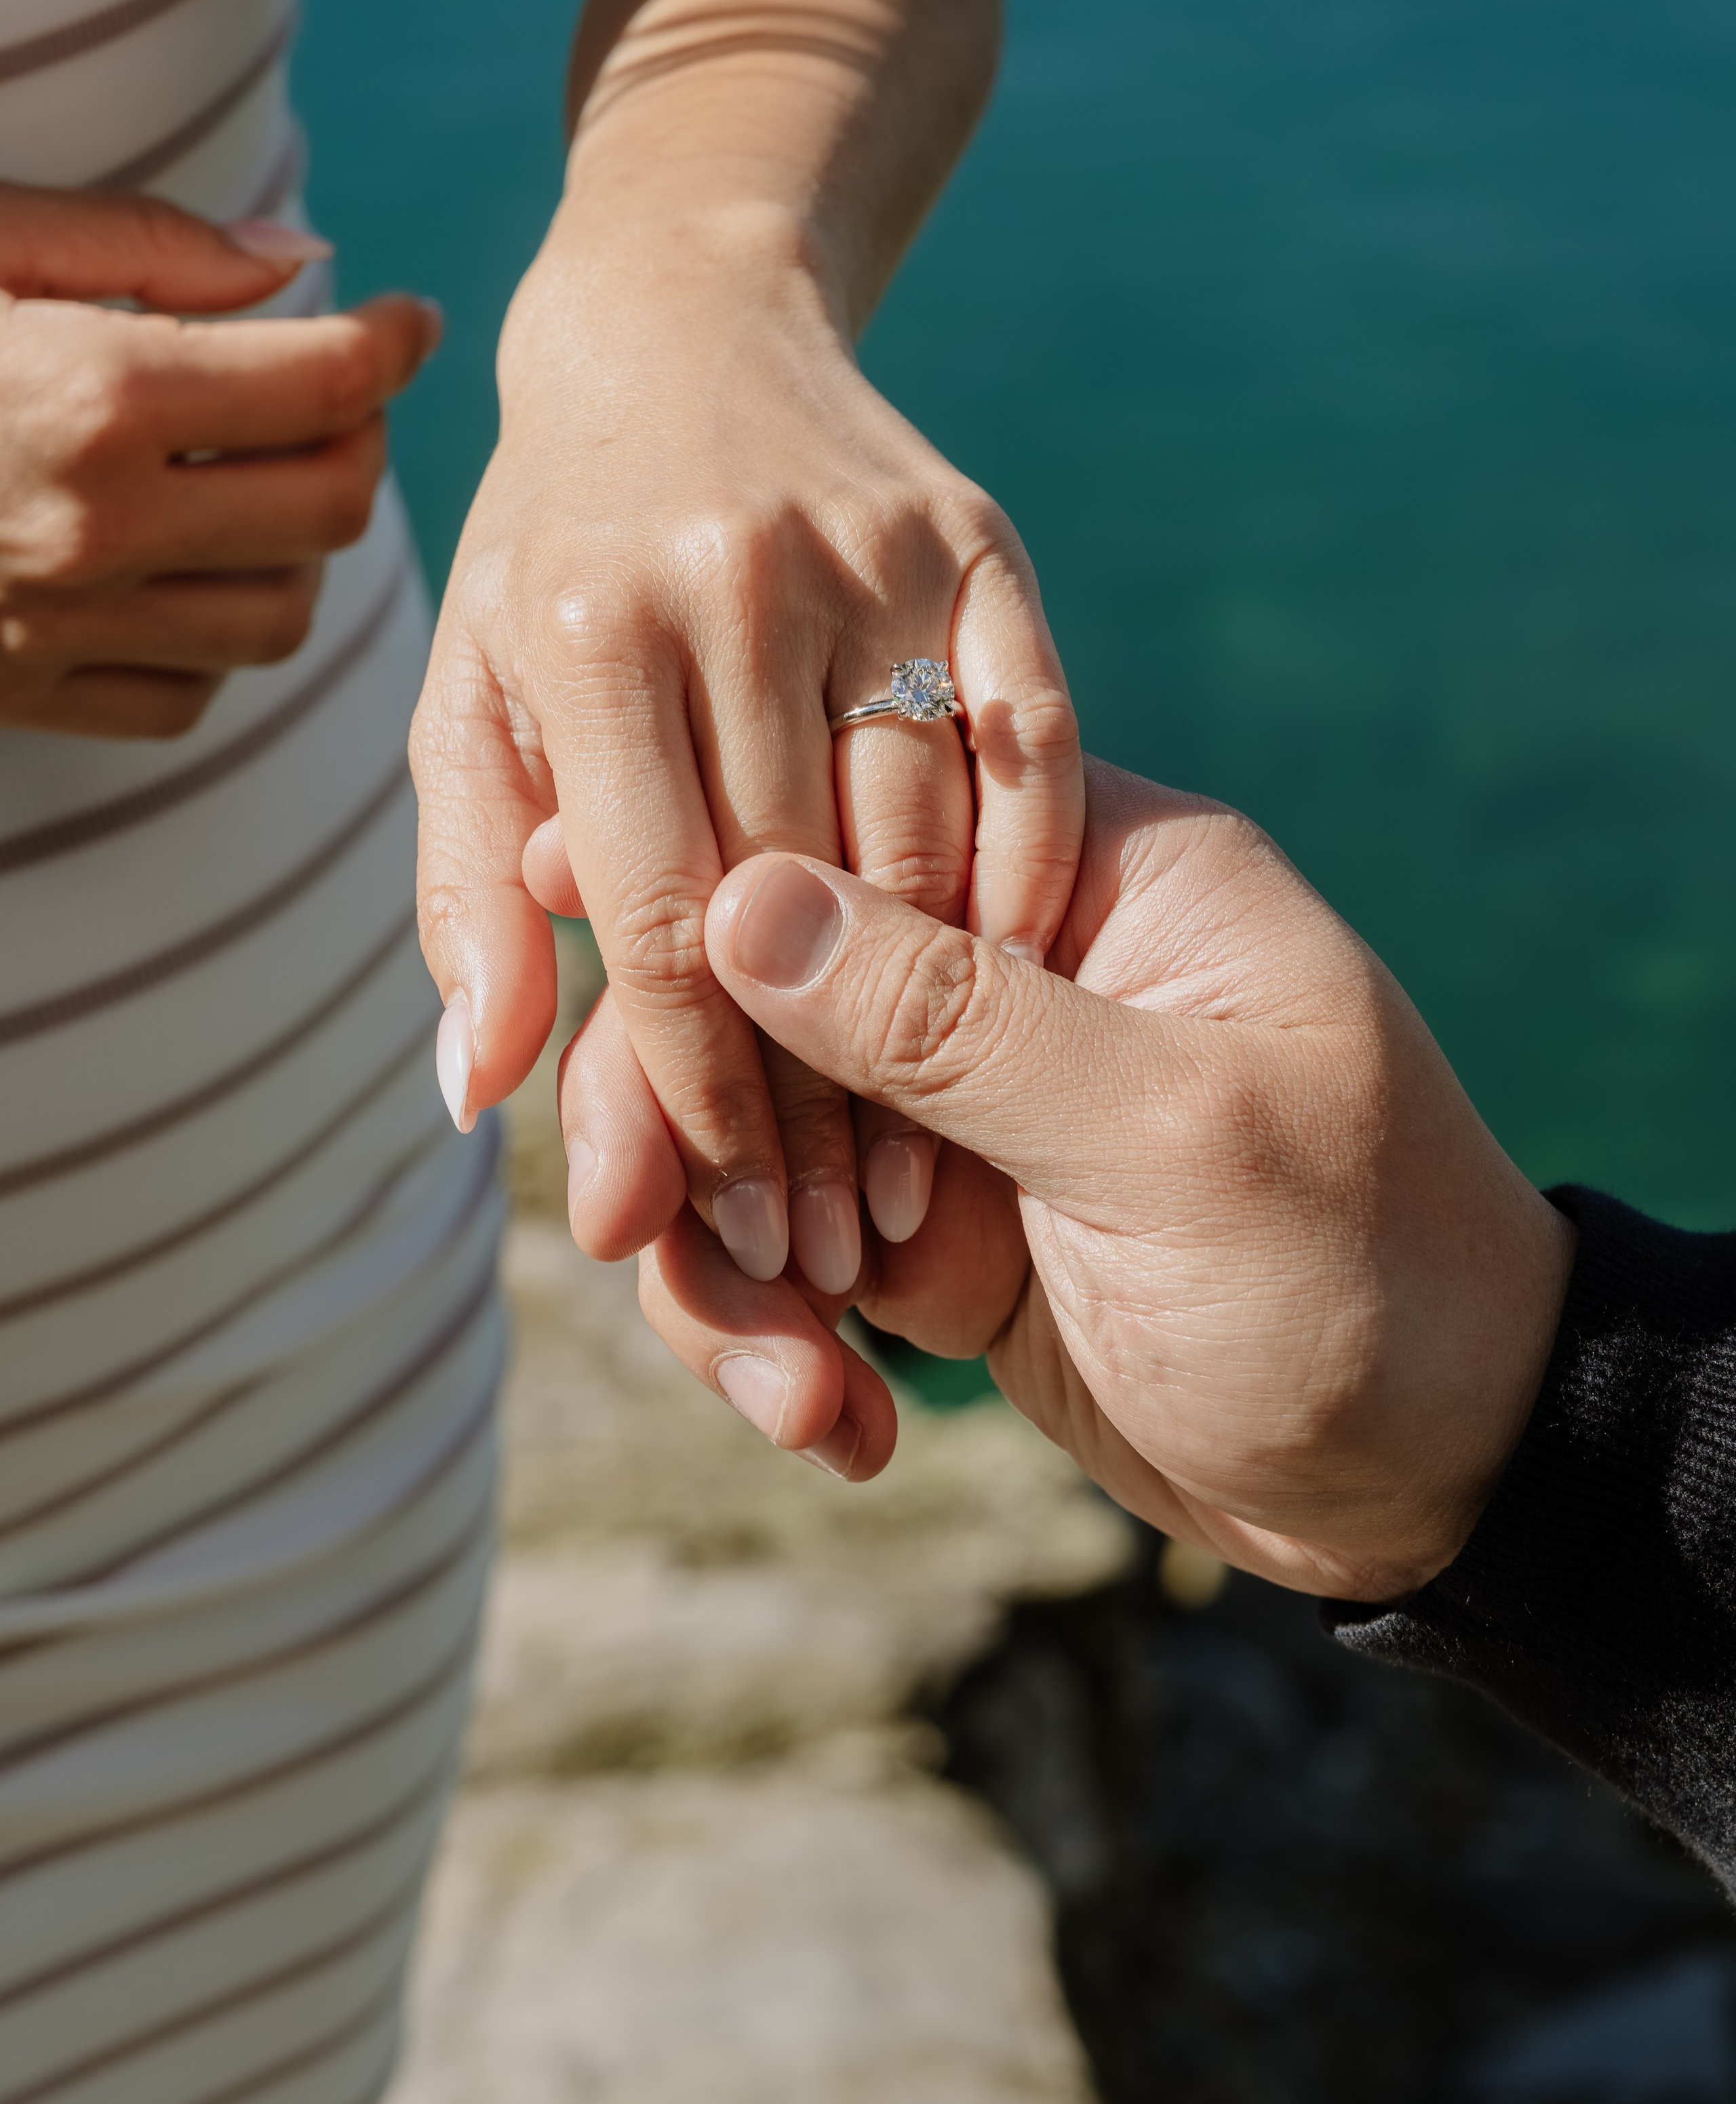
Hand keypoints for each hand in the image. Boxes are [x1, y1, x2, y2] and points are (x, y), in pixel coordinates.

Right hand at [0, 185, 439, 737]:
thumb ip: (147, 246)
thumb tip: (305, 263)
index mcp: (92, 395)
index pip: (329, 380)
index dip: (392, 338)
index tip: (402, 316)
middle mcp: (92, 527)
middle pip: (331, 506)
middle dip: (356, 440)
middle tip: (332, 391)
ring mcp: (55, 626)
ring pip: (279, 618)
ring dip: (296, 548)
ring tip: (257, 481)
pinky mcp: (18, 692)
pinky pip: (185, 695)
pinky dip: (212, 639)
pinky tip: (177, 570)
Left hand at [412, 209, 1081, 1288]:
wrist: (676, 331)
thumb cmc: (553, 559)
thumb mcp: (470, 702)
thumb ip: (468, 891)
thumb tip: (473, 1094)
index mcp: (585, 626)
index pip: (651, 910)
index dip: (696, 1088)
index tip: (729, 1223)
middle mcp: (731, 580)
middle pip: (791, 897)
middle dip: (814, 1096)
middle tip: (833, 1246)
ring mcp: (873, 552)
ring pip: (922, 831)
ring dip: (934, 1021)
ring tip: (925, 1168)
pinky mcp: (982, 540)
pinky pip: (1034, 738)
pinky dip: (1035, 871)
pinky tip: (1025, 993)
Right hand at [598, 758, 1573, 1602]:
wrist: (1439, 1472)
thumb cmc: (1365, 1273)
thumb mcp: (1175, 1139)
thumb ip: (957, 1022)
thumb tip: (737, 902)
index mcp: (1087, 867)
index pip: (850, 809)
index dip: (694, 863)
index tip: (552, 902)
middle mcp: (1004, 962)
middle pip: (753, 976)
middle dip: (677, 1109)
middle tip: (623, 1225)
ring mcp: (953, 1099)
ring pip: (743, 1128)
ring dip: (724, 1270)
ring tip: (796, 1401)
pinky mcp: (924, 1227)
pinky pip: (781, 1253)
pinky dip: (777, 1344)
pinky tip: (840, 1431)